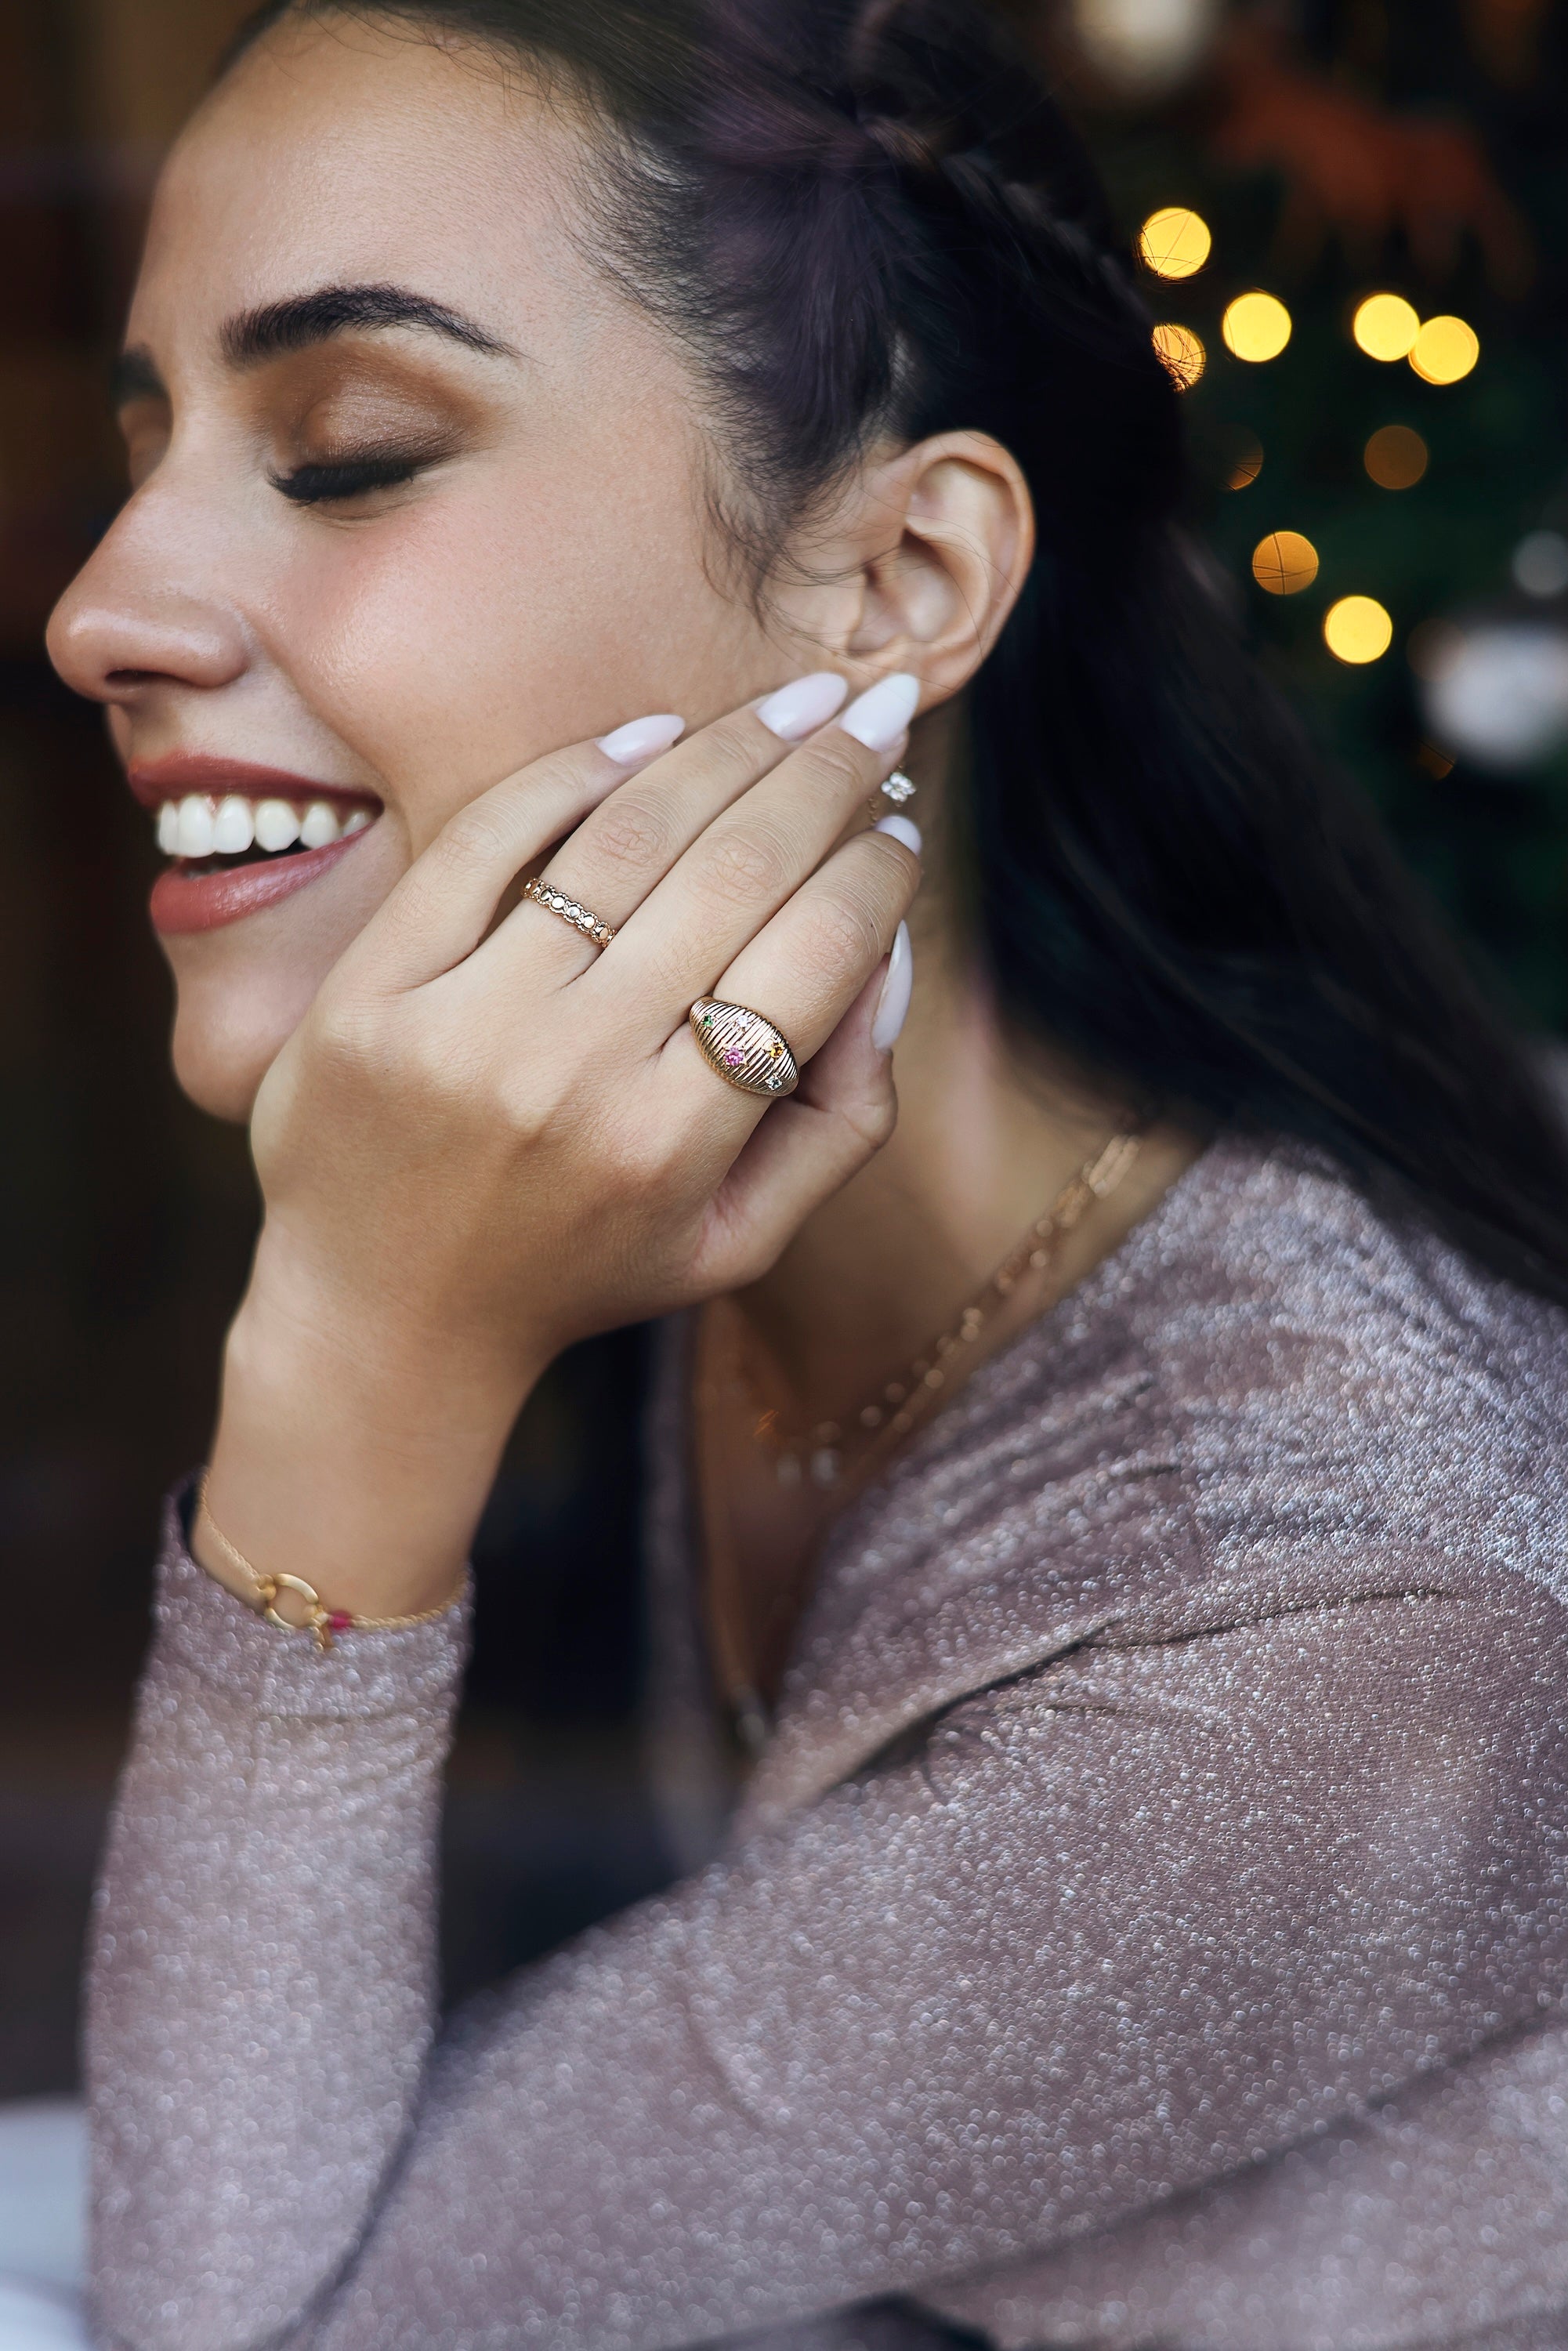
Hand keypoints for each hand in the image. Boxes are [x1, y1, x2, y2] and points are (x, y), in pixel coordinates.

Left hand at [202, 673, 920, 1614]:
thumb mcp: (740, 1241)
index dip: (876, 870)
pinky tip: (655, 732)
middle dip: (826, 775)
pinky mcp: (375, 987)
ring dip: (727, 749)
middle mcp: (573, 1073)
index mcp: (674, 1144)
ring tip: (796, 704)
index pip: (814, 954)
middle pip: (734, 872)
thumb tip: (888, 956)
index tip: (903, 823)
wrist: (380, 1319)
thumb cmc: (586, 1271)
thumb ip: (841, 1117)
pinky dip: (577, 771)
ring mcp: (463, 1023)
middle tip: (880, 712)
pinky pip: (491, 840)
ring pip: (622, 839)